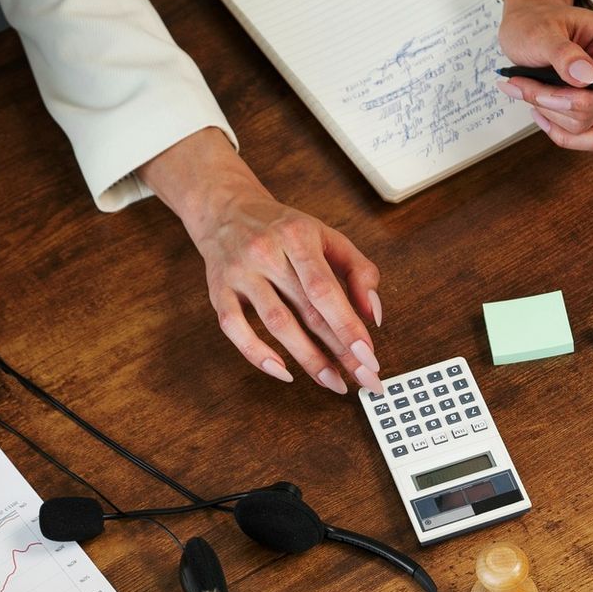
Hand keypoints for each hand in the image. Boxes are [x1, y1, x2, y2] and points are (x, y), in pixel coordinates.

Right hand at [140, 128, 382, 394]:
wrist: (226, 209)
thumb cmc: (284, 229)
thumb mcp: (327, 237)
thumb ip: (359, 271)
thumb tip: (373, 315)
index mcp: (298, 235)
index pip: (326, 289)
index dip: (348, 325)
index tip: (369, 356)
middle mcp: (266, 252)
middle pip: (306, 311)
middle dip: (338, 350)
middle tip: (363, 378)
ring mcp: (240, 272)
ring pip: (276, 324)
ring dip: (307, 359)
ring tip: (333, 382)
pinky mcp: (219, 290)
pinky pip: (234, 329)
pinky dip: (258, 354)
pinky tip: (284, 372)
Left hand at [497, 0, 592, 150]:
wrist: (526, 26)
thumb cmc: (535, 23)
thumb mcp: (541, 33)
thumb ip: (563, 54)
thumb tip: (587, 77)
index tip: (556, 95)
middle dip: (557, 103)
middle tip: (524, 84)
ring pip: (585, 126)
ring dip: (550, 113)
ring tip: (525, 88)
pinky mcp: (592, 108)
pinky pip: (582, 136)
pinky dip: (556, 129)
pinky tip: (537, 110)